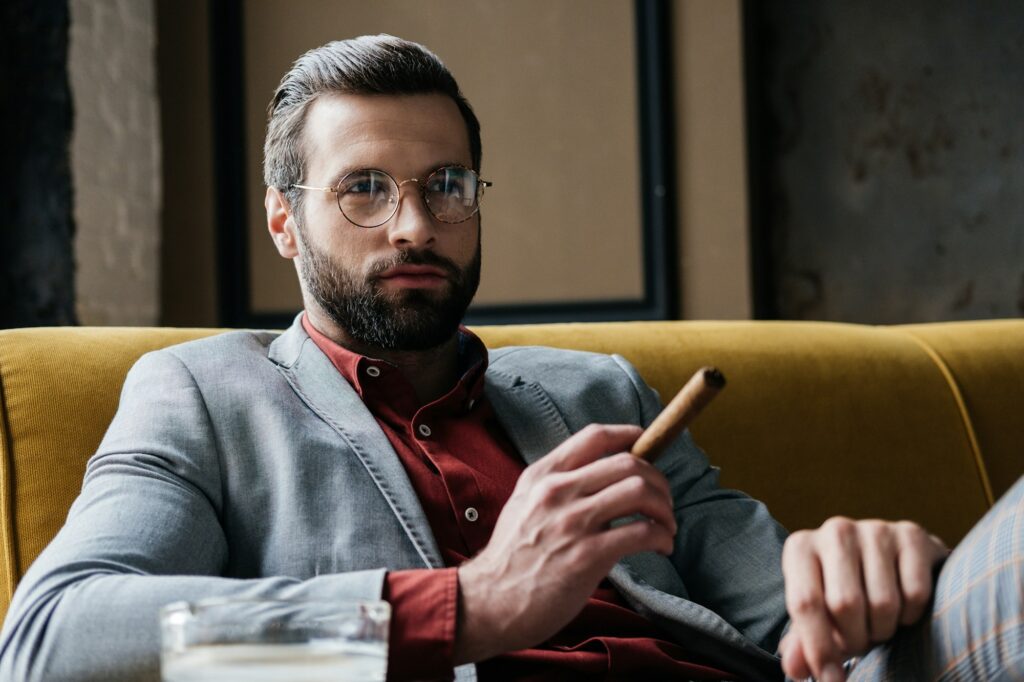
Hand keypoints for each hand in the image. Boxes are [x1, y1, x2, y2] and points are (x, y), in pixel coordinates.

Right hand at [453, 424, 676, 663]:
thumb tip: (603, 478)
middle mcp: (557, 491)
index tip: (645, 442)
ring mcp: (572, 522)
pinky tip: (661, 547)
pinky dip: (661, 537)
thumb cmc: (512, 556)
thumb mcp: (524, 503)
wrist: (489, 601)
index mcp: (543, 475)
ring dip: (664, 509)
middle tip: (664, 501)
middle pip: (628, 463)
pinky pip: (641, 533)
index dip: (628, 435)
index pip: (594, 436)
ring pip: (639, 492)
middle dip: (658, 480)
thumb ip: (557, 485)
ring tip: (666, 526)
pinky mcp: (587, 556)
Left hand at [779, 517, 948, 680]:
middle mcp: (835, 530)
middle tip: (860, 642)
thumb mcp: (819, 616)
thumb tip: (794, 668)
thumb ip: (804, 642)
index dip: (819, 648)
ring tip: (878, 623)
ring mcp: (875, 529)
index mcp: (801, 548)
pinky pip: (916, 594)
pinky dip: (911, 615)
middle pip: (845, 604)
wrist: (892, 563)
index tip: (832, 681)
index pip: (805, 603)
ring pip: (884, 602)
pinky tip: (903, 607)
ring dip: (884, 629)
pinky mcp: (912, 534)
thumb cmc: (845, 593)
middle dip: (856, 638)